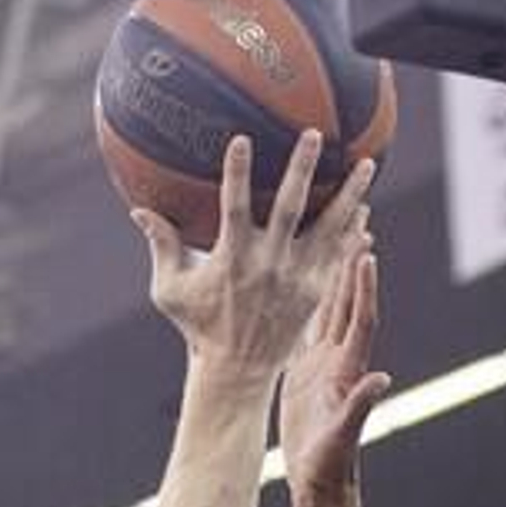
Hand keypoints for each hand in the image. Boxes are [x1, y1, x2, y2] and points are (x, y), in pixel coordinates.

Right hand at [133, 131, 375, 382]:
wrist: (238, 372)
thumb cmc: (200, 328)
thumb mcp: (171, 291)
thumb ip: (161, 246)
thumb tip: (138, 210)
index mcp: (233, 260)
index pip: (235, 207)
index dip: (237, 174)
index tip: (241, 139)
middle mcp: (269, 266)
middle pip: (290, 209)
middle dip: (302, 170)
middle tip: (313, 134)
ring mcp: (296, 279)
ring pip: (328, 229)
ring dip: (349, 195)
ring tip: (367, 164)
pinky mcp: (314, 293)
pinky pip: (337, 256)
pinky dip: (352, 232)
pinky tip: (365, 207)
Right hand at [279, 249, 391, 496]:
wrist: (318, 482)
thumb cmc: (330, 465)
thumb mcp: (342, 437)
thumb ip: (361, 406)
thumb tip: (381, 379)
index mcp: (347, 371)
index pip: (360, 320)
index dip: (363, 288)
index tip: (366, 252)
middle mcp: (339, 360)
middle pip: (348, 301)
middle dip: (352, 261)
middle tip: (358, 219)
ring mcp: (322, 364)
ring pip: (328, 306)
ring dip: (332, 271)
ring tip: (335, 232)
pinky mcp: (303, 372)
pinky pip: (305, 326)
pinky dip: (304, 300)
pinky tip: (296, 275)